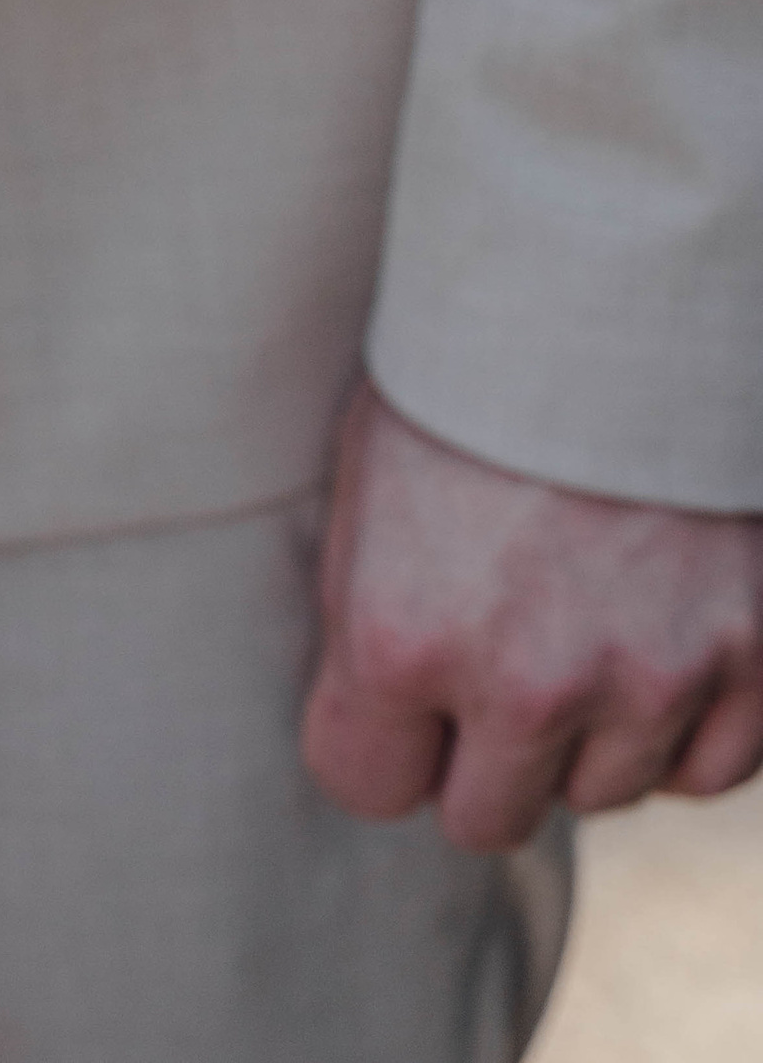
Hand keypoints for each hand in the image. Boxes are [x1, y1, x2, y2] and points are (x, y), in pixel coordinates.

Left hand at [301, 378, 762, 848]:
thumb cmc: (470, 357)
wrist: (614, 273)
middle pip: (485, 816)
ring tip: (580, 608)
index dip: (378, 734)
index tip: (395, 687)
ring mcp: (650, 679)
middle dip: (479, 748)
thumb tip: (386, 714)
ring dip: (588, 729)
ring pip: (603, 793)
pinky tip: (656, 636)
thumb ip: (374, 615)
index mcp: (401, 633)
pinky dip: (684, 722)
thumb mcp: (372, 474)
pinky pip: (708, 769)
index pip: (365, 783)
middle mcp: (525, 681)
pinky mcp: (751, 660)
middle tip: (494, 648)